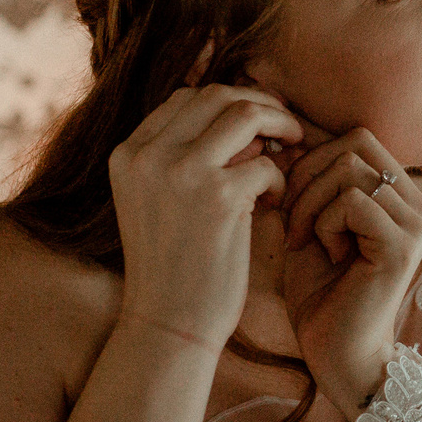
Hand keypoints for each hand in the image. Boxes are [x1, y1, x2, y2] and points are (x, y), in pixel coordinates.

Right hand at [108, 83, 300, 350]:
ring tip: (293, 152)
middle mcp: (148, 155)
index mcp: (128, 154)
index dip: (229, 103)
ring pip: (246, 115)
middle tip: (288, 130)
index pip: (185, 97)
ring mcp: (181, 172)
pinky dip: (281, 179)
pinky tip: (275, 204)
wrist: (169, 325)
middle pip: (217, 95)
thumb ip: (185, 157)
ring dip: (280, 127)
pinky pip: (267, 164)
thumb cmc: (174, 266)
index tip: (258, 123)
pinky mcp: (218, 197)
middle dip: (260, 105)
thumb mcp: (159, 201)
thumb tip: (247, 119)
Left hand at [269, 116, 421, 419]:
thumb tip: (281, 137)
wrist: (337, 353)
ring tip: (305, 241)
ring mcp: (416, 223)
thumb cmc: (320, 294)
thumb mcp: (309, 225)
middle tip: (290, 220)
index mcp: (401, 195)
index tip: (289, 201)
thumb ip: (305, 183)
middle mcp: (418, 204)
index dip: (312, 158)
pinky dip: (325, 224)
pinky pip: (354, 201)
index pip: (357, 138)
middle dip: (307, 175)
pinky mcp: (404, 246)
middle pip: (355, 143)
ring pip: (350, 171)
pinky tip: (327, 254)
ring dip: (311, 203)